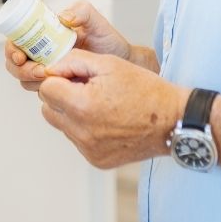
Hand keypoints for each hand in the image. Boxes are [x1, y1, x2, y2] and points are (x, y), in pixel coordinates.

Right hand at [3, 0, 130, 92]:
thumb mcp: (96, 22)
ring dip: (29, 79)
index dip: (12, 48)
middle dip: (20, 68)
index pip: (17, 39)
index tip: (20, 55)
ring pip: (23, 78)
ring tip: (48, 78)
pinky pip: (39, 91)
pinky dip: (42, 91)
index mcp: (45, 33)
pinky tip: (56, 89)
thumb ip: (82, 11)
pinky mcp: (56, 86)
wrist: (122, 64)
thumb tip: (62, 17)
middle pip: (14, 62)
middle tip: (38, 70)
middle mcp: (42, 52)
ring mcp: (47, 69)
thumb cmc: (108, 40)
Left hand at [37, 48, 187, 168]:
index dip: (59, 78)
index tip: (76, 76)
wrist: (174, 121)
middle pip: (48, 109)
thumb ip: (73, 61)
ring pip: (61, 125)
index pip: (46, 89)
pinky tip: (106, 119)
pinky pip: (77, 140)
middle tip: (85, 87)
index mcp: (82, 106)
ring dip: (71, 112)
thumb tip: (50, 68)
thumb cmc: (144, 89)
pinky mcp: (97, 160)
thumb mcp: (108, 63)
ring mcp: (89, 150)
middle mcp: (82, 132)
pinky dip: (84, 128)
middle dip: (61, 95)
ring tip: (98, 103)